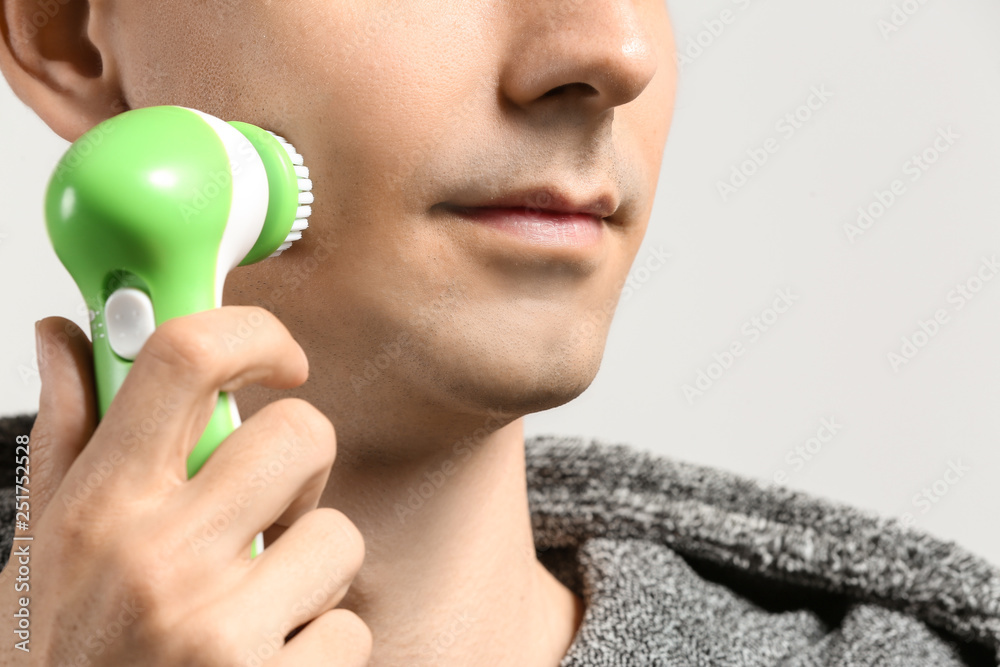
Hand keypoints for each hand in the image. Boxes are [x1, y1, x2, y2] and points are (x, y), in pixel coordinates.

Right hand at [0, 308, 369, 665]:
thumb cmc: (63, 666)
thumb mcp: (39, 556)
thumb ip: (65, 438)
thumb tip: (64, 337)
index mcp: (101, 510)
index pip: (183, 357)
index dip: (253, 332)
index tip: (279, 359)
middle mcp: (159, 560)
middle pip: (303, 434)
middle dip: (301, 470)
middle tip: (265, 513)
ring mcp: (220, 630)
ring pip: (340, 534)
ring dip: (310, 572)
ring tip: (253, 609)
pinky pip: (350, 629)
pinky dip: (319, 650)